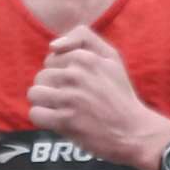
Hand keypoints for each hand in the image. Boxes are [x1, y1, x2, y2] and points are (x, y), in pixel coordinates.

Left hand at [27, 26, 169, 169]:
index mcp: (86, 57)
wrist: (134, 131)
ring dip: (46, 103)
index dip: (61, 71)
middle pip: (41, 76)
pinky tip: (59, 121)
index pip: (51, 58)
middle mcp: (76, 75)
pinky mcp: (65, 121)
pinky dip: (44, 119)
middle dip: (52, 87)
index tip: (77, 83)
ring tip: (63, 109)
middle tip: (72, 99)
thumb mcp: (111, 56)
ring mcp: (69, 98)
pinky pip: (35, 113)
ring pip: (35, 93)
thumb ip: (84, 38)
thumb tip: (53, 45)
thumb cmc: (120, 94)